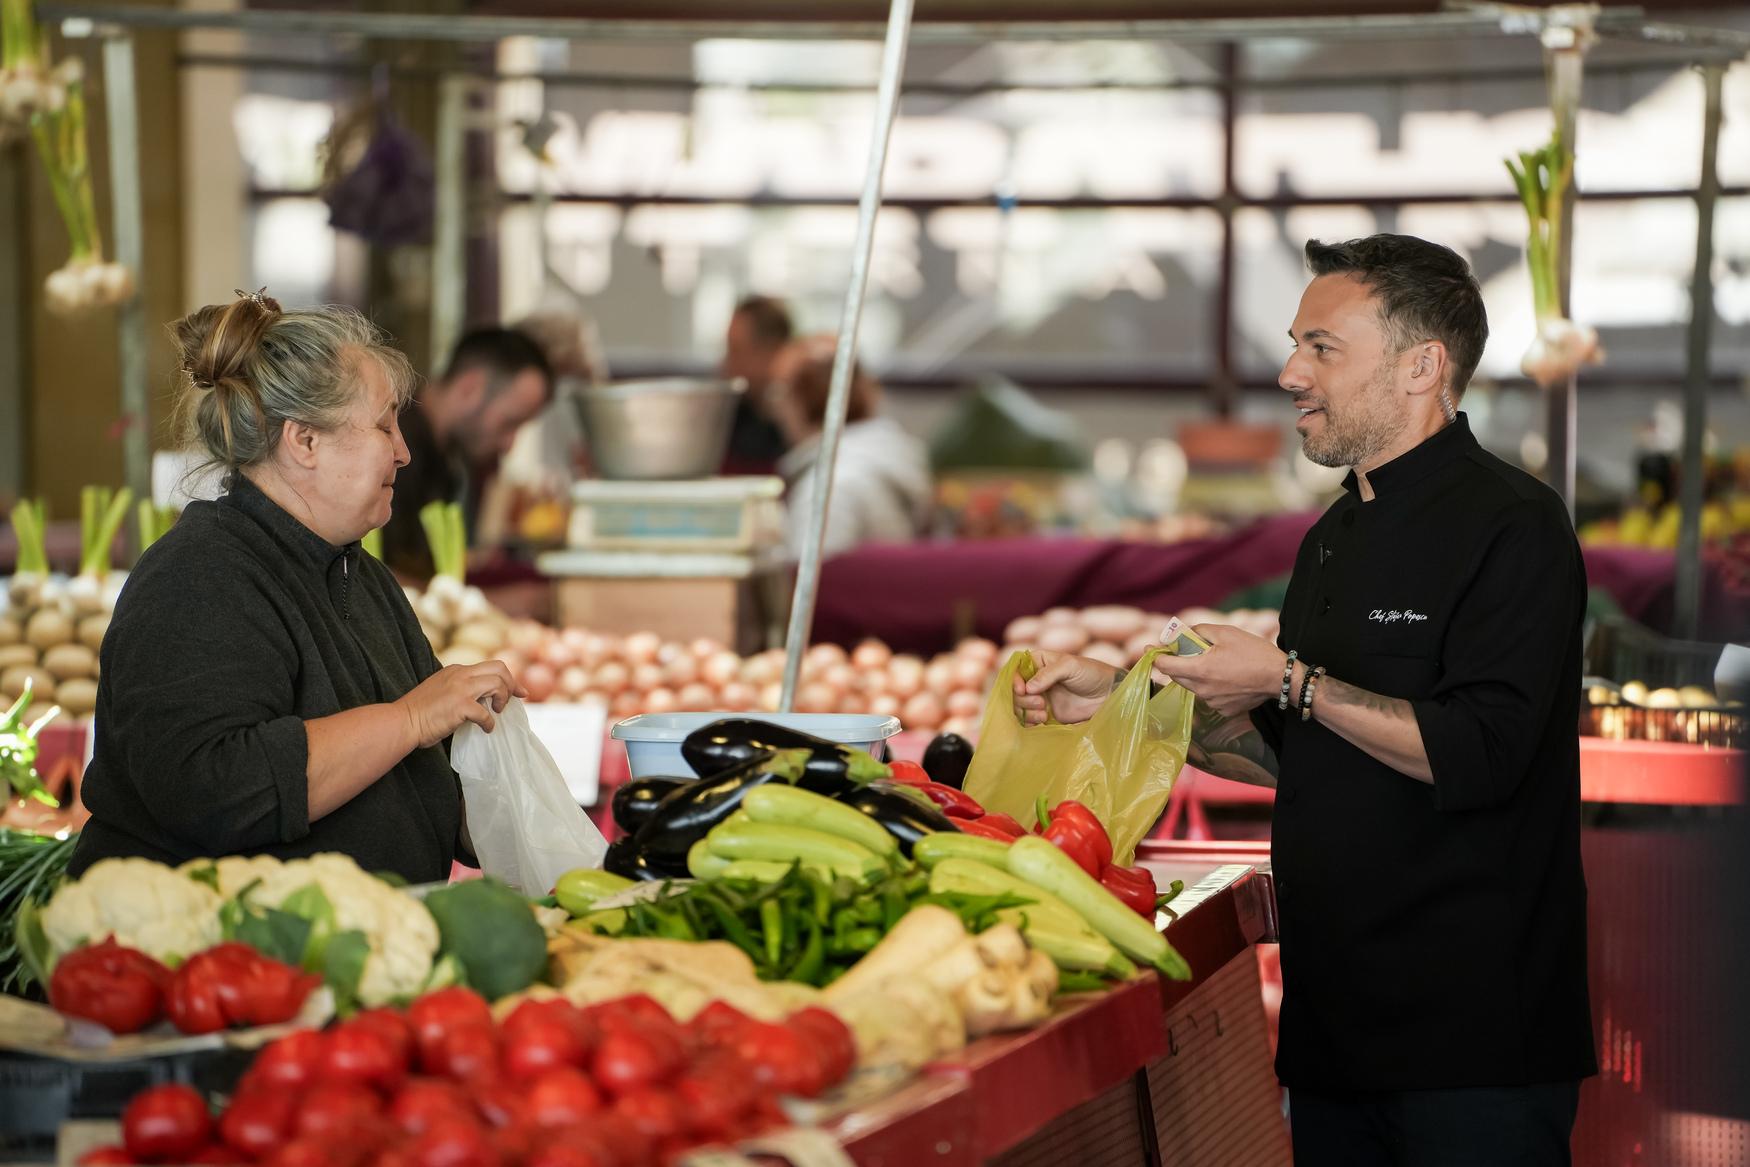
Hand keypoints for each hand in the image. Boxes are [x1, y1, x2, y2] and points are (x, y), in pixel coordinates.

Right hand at [396, 661, 527, 748]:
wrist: (402, 722)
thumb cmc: (419, 713)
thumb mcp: (441, 691)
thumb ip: (460, 689)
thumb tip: (484, 701)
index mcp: (456, 670)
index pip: (490, 666)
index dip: (508, 678)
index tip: (519, 692)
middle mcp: (460, 674)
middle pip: (499, 668)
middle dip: (511, 684)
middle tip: (511, 701)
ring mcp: (461, 688)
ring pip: (497, 684)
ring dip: (502, 699)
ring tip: (497, 712)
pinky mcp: (460, 705)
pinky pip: (486, 713)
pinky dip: (490, 723)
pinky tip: (486, 729)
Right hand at [1013, 650, 1120, 725]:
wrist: (1108, 695)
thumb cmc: (1091, 673)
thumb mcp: (1070, 666)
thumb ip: (1047, 674)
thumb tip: (1027, 689)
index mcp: (1038, 662)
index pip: (1014, 668)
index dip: (1013, 680)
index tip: (1023, 690)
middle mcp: (1035, 679)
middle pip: (1013, 690)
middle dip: (1022, 699)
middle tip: (1041, 703)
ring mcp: (1039, 697)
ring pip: (1018, 706)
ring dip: (1025, 712)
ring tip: (1043, 714)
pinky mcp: (1045, 713)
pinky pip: (1028, 719)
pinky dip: (1029, 722)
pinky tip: (1042, 721)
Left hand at [1153, 624, 1285, 717]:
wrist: (1280, 677)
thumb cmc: (1253, 652)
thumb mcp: (1225, 632)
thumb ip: (1199, 631)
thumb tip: (1183, 633)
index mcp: (1199, 669)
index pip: (1165, 665)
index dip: (1155, 655)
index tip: (1150, 649)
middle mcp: (1202, 689)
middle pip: (1177, 676)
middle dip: (1175, 663)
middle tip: (1182, 650)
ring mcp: (1212, 703)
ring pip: (1192, 686)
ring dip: (1194, 674)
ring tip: (1213, 662)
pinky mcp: (1223, 710)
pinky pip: (1208, 696)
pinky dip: (1211, 686)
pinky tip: (1227, 677)